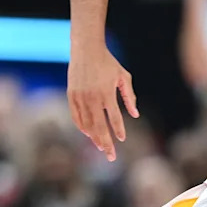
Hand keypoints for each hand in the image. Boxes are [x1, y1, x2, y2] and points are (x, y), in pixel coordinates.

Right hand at [67, 47, 138, 161]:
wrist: (86, 49)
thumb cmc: (108, 62)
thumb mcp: (123, 76)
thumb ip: (129, 96)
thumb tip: (135, 115)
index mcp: (106, 93)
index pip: (114, 118)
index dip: (118, 131)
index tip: (121, 140)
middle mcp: (92, 97)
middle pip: (99, 127)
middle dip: (105, 143)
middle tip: (111, 157)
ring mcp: (79, 97)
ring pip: (86, 124)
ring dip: (94, 137)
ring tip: (100, 147)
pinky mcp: (71, 95)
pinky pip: (76, 116)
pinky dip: (82, 127)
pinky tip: (88, 134)